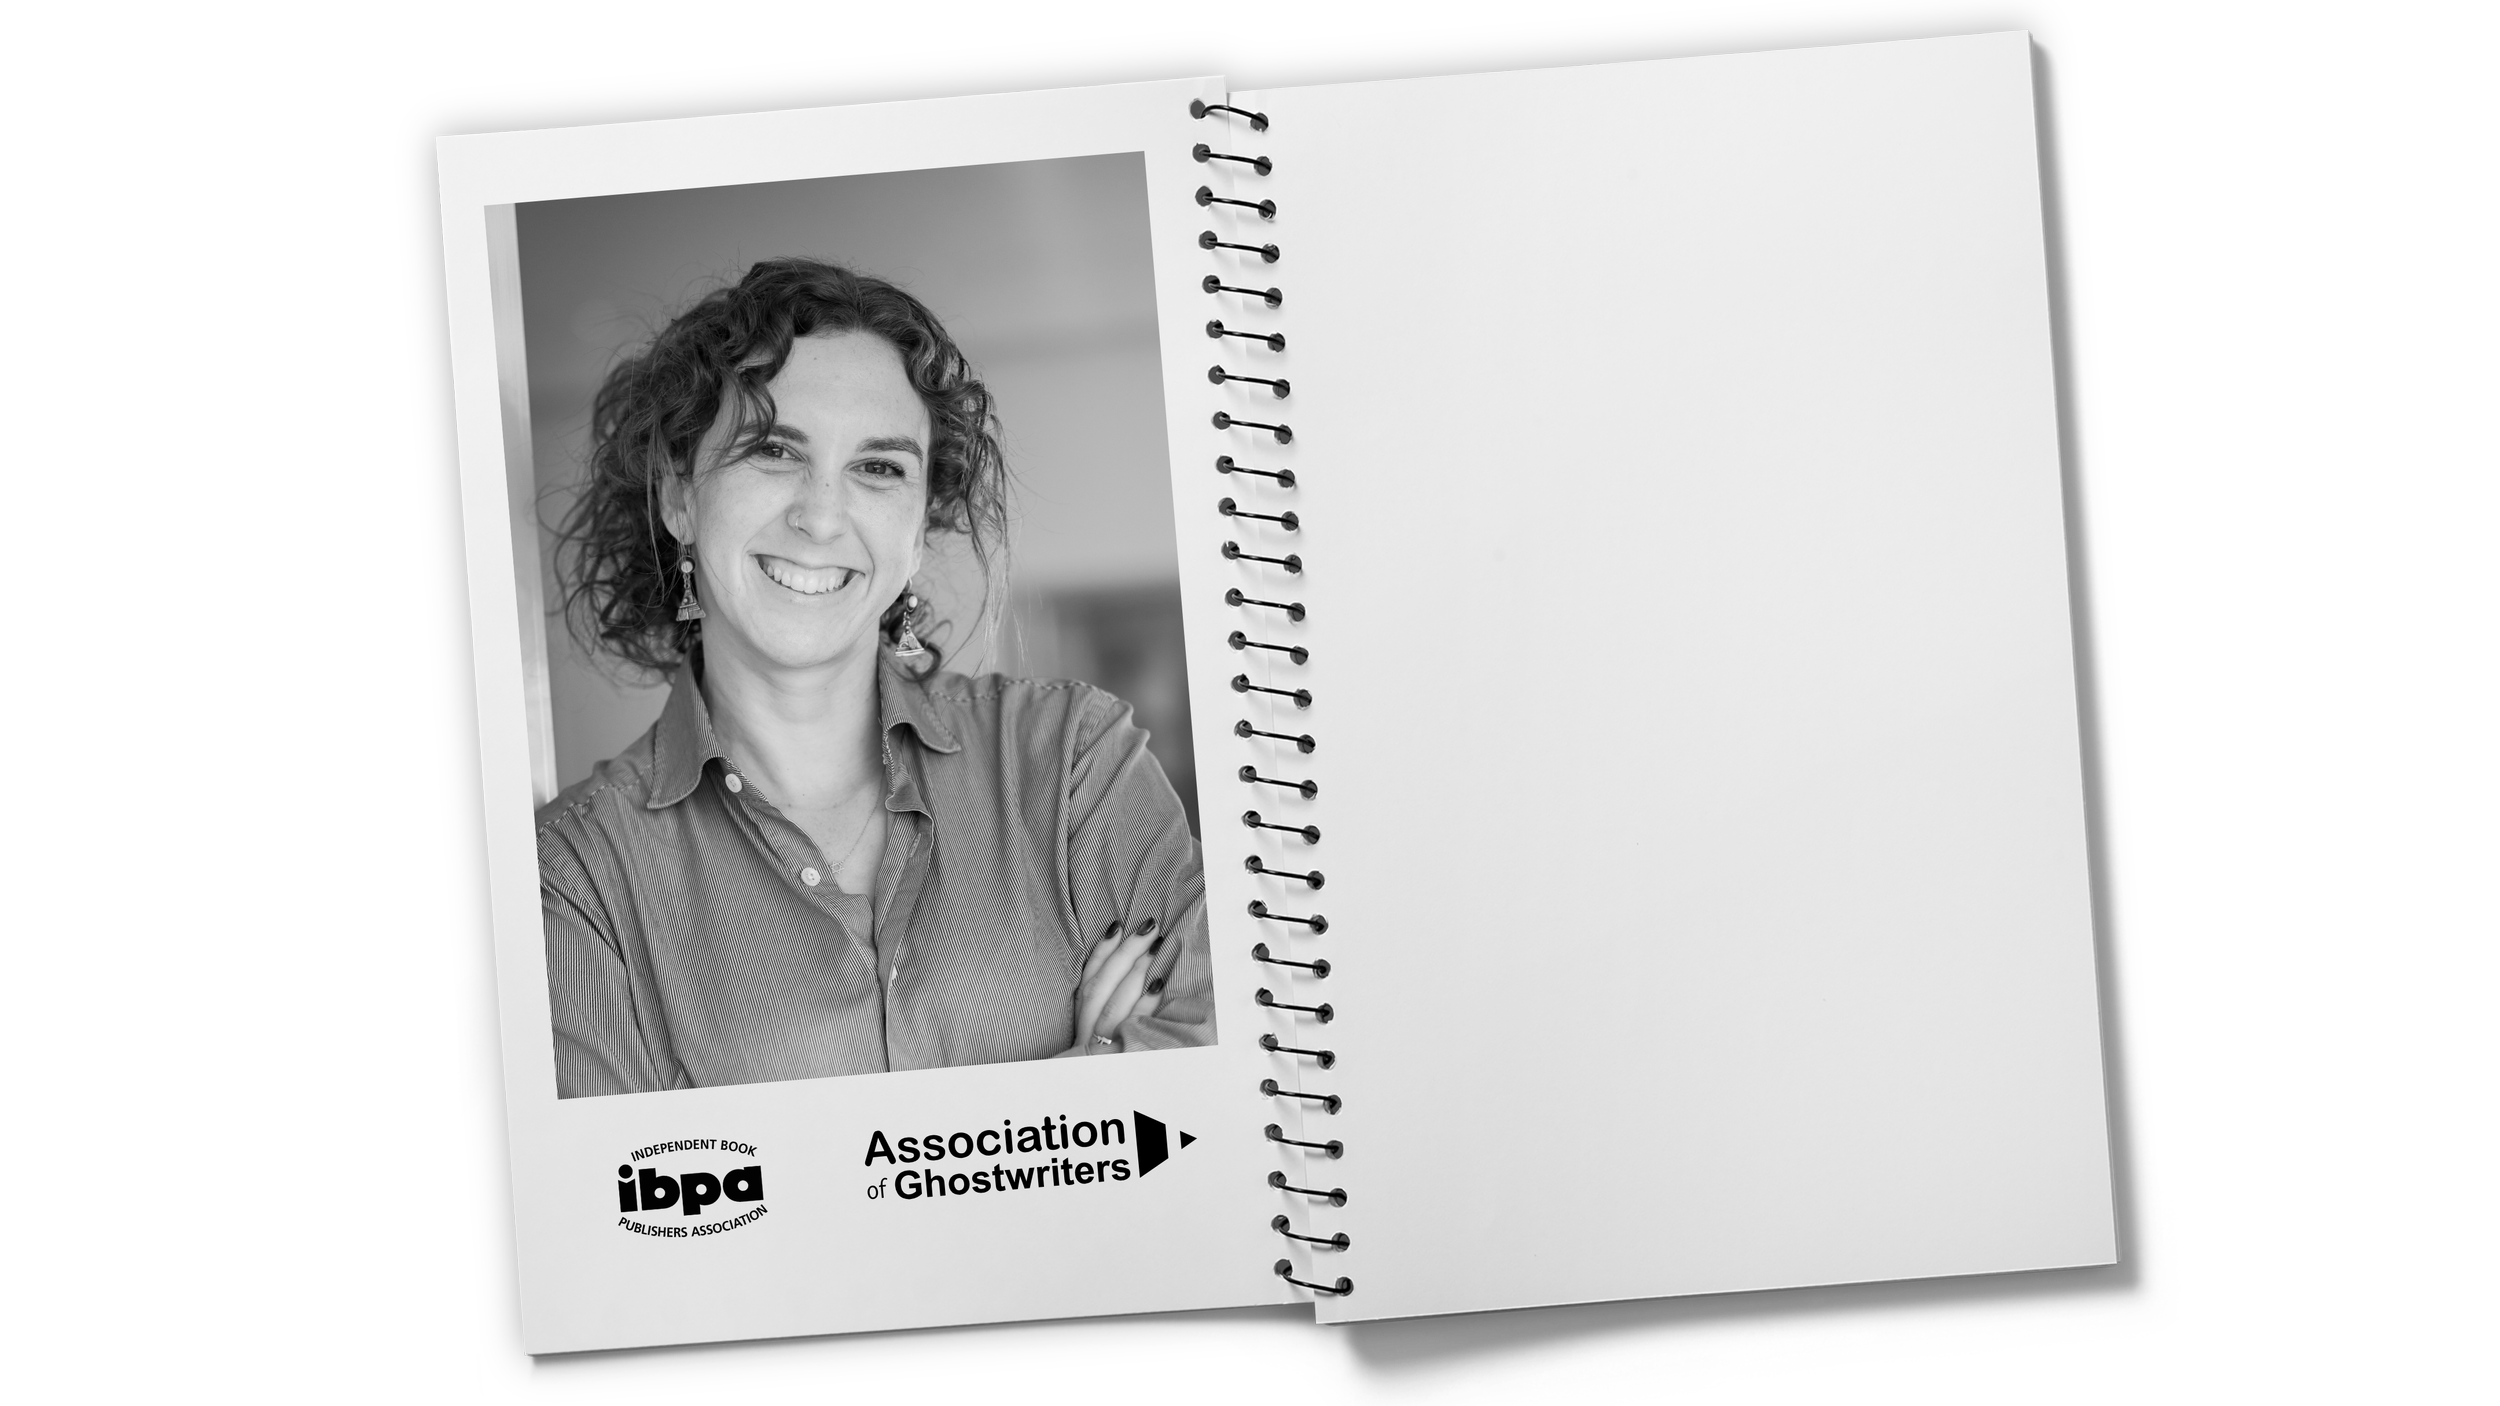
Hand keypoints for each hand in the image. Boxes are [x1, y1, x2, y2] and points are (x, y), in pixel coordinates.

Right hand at [1078, 918, 1166, 1044]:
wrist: (1105, 1111)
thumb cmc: (1111, 1053)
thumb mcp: (1101, 1031)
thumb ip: (1107, 1004)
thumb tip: (1127, 961)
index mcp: (1081, 1024)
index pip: (1086, 983)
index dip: (1100, 953)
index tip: (1117, 925)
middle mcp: (1087, 1033)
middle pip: (1100, 988)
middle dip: (1124, 953)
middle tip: (1149, 927)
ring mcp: (1102, 1047)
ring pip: (1114, 1004)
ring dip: (1136, 971)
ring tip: (1156, 946)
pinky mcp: (1120, 1056)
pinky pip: (1133, 1026)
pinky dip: (1145, 1004)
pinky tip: (1159, 983)